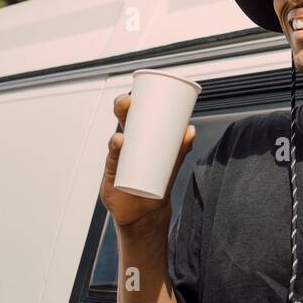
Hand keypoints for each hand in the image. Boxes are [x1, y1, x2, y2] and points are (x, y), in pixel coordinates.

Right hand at [100, 91, 196, 232]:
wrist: (148, 210)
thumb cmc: (158, 181)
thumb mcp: (171, 164)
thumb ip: (181, 148)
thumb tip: (191, 130)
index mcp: (137, 137)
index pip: (131, 115)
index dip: (129, 102)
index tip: (133, 92)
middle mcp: (125, 145)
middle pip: (120, 123)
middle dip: (121, 109)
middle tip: (127, 102)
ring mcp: (118, 159)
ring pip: (114, 142)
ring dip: (116, 135)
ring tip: (123, 132)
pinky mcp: (112, 175)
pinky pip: (112, 162)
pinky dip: (115, 152)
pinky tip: (119, 144)